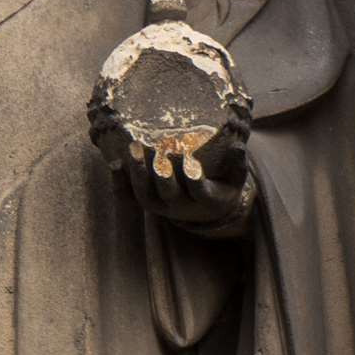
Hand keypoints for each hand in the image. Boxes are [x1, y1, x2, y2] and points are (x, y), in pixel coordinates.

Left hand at [121, 140, 255, 235]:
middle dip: (163, 176)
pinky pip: (130, 196)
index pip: (199, 191)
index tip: (190, 164)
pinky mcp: (147, 202)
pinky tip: (114, 163)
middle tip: (158, 155)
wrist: (206, 210)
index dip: (194, 180)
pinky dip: (121, 182)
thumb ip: (238, 163)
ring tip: (133, 149)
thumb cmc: (223, 185)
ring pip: (145, 195)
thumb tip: (240, 145)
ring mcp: (162, 205)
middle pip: (168, 193)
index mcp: (207, 201)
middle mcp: (181, 206)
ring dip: (138, 173)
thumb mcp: (236, 178)